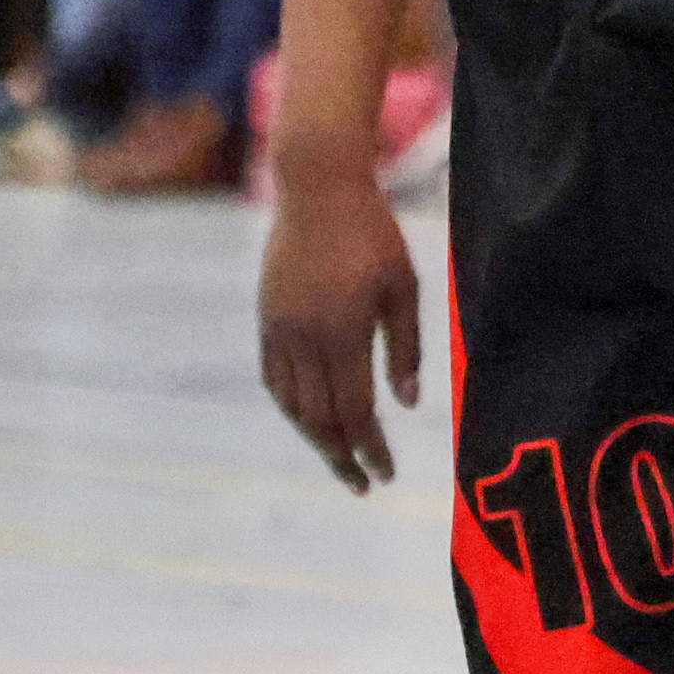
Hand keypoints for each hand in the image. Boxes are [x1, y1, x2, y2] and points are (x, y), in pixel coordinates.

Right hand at [259, 158, 422, 493]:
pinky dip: (292, 408)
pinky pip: (274, 380)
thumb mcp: (403, 285)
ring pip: (293, 405)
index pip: (355, 411)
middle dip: (343, 457)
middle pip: (320, 418)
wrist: (318, 189)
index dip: (370, 448)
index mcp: (344, 332)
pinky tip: (310, 420)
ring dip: (316, 439)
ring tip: (341, 459)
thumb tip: (407, 403)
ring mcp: (279, 331)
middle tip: (363, 484)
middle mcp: (305, 339)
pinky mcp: (266, 321)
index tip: (386, 475)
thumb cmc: (373, 234)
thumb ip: (405, 346)